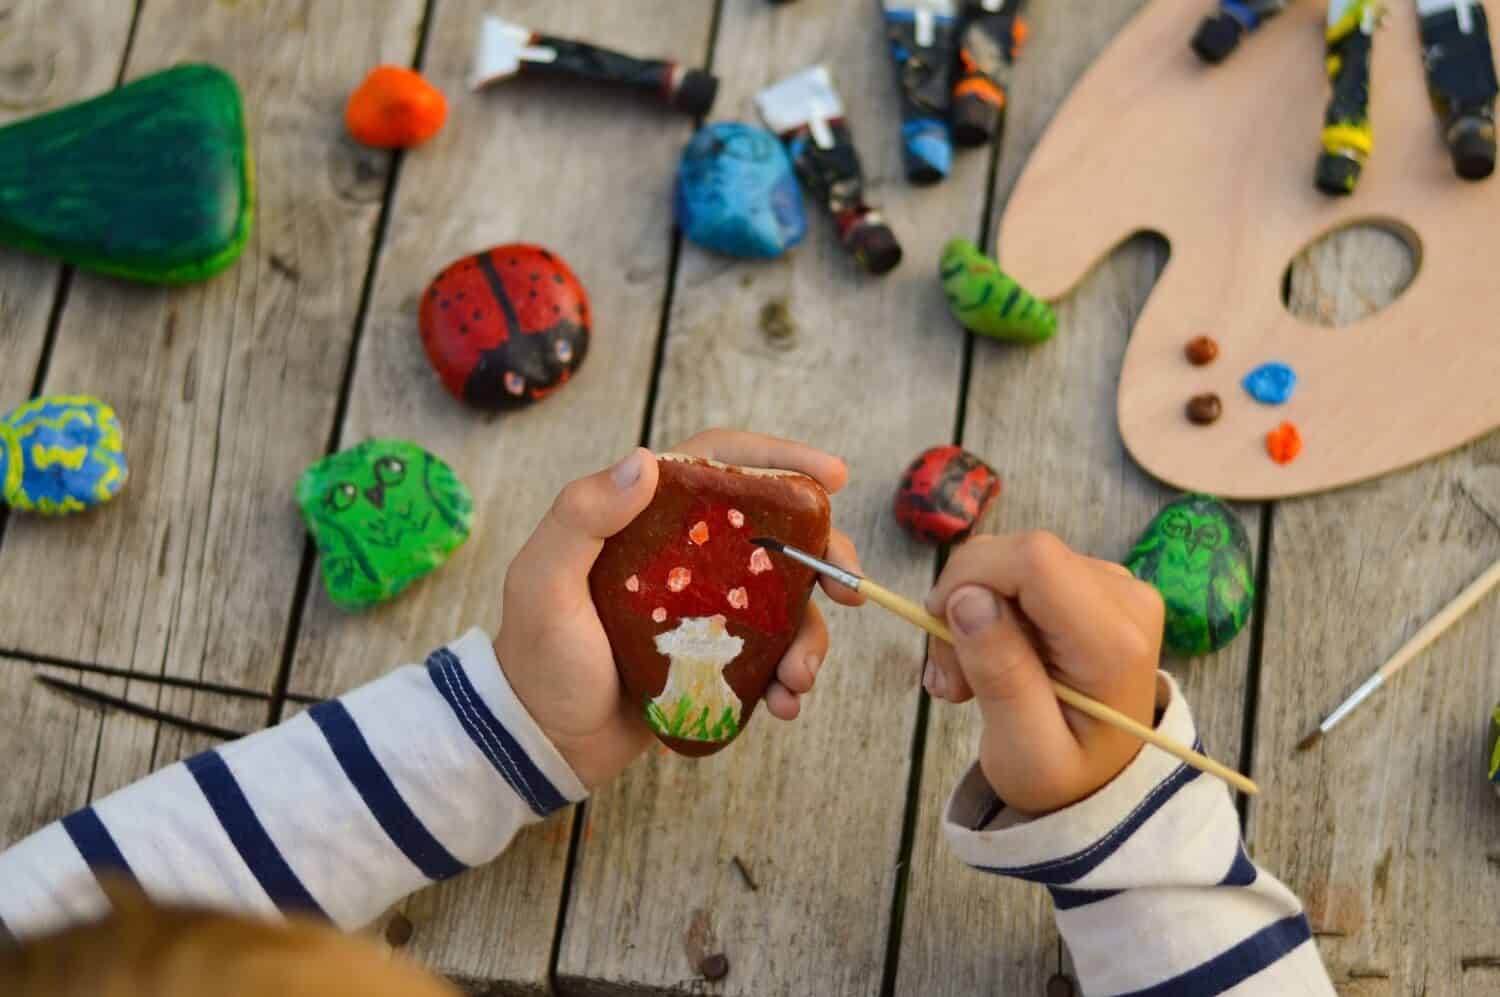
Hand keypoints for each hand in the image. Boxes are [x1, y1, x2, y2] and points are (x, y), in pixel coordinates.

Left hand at [495, 429, 863, 789]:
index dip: (780, 461)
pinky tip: (784, 704)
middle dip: (823, 557)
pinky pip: (770, 657)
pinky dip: (788, 679)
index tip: (834, 476)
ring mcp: (705, 607)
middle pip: (773, 534)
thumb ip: (581, 517)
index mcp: (648, 518)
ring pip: (783, 603)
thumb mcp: (544, 581)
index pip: (721, 463)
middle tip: (847, 589)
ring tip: (799, 679)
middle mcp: (685, 553)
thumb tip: (644, 461)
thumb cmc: (536, 655)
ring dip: (809, 636)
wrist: (540, 740)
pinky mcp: (715, 657)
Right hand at [922, 532, 1162, 815]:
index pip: (1033, 560)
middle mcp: (1125, 598)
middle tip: (951, 680)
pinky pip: (1022, 571)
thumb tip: (967, 597)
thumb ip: (1001, 675)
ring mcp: (1115, 585)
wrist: (1102, 784)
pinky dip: (991, 609)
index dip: (970, 577)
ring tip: (966, 680)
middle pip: (1018, 555)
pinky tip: (990, 658)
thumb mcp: (1024, 752)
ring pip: (1012, 560)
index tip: (938, 632)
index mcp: (1113, 641)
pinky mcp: (1096, 584)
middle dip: (964, 603)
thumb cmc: (1063, 777)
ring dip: (972, 610)